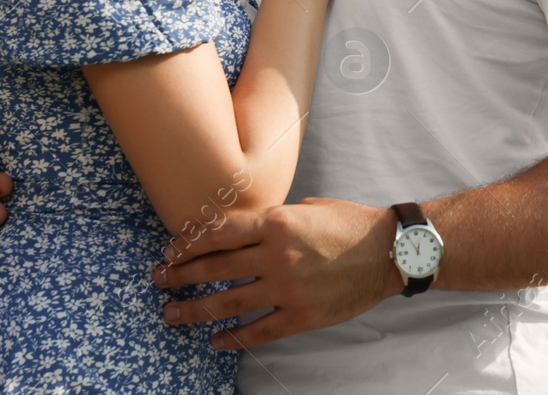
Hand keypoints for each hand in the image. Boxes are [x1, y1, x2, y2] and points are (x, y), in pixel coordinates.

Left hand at [153, 198, 403, 348]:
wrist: (389, 251)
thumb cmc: (349, 223)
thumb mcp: (306, 209)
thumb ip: (272, 222)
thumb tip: (241, 233)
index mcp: (277, 222)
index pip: (219, 233)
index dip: (189, 243)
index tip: (169, 251)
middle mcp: (276, 255)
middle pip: (214, 268)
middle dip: (180, 276)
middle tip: (158, 281)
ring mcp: (287, 288)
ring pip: (228, 303)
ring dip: (195, 310)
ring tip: (172, 314)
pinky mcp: (301, 315)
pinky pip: (258, 330)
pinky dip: (233, 337)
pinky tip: (215, 339)